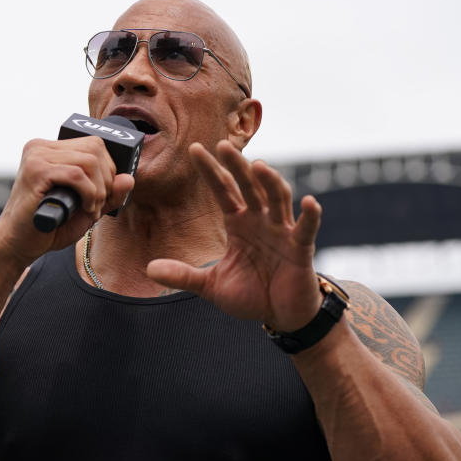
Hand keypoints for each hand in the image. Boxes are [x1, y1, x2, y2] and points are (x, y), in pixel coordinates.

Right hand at [0, 136, 134, 265]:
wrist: (17, 245)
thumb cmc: (49, 226)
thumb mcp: (87, 208)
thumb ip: (108, 194)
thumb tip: (129, 178)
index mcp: (50, 149)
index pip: (94, 144)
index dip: (108, 170)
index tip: (102, 195)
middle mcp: (40, 147)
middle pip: (95, 149)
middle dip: (106, 180)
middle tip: (96, 205)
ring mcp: (36, 156)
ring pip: (89, 161)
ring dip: (98, 190)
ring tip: (89, 209)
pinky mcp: (36, 171)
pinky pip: (77, 174)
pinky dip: (88, 194)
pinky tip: (84, 208)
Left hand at [146, 140, 322, 331]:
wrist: (281, 315)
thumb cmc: (251, 294)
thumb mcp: (211, 286)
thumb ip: (183, 275)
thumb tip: (150, 268)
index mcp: (238, 224)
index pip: (222, 191)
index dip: (210, 170)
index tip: (194, 149)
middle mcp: (260, 221)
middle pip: (249, 187)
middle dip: (237, 166)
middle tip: (223, 144)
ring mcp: (282, 231)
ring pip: (276, 200)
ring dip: (270, 183)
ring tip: (259, 166)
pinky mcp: (301, 248)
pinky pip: (306, 229)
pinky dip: (310, 215)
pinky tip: (309, 202)